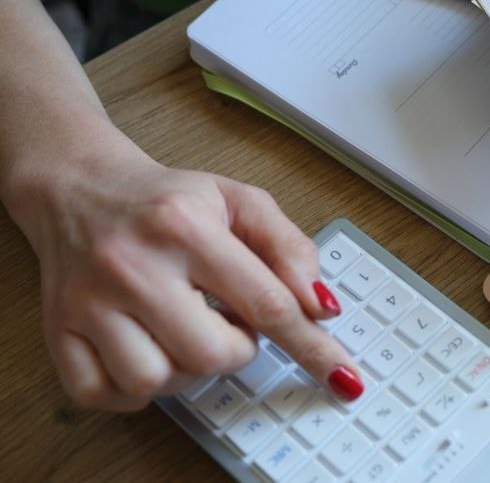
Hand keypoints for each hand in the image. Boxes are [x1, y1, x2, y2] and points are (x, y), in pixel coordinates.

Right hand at [7, 137, 361, 410]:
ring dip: (186, 368)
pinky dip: (134, 388)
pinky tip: (148, 350)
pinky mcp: (58, 330)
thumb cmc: (169, 200)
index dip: (310, 344)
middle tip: (227, 317)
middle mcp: (132, 264)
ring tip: (184, 328)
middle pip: (212, 353)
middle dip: (237, 347)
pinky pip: (104, 394)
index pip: (266, 302)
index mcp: (185, 226)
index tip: (339, 373)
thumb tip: (320, 306)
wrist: (81, 187)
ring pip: (158, 379)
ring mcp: (88, 301)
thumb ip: (290, 248)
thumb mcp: (241, 202)